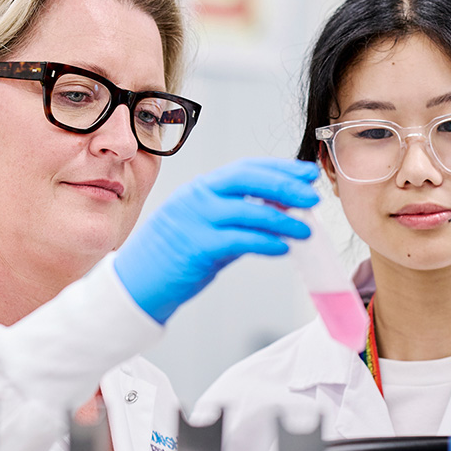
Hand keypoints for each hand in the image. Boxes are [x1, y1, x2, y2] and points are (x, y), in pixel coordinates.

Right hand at [114, 158, 318, 322]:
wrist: (137, 283)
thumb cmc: (174, 255)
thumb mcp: (204, 225)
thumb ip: (236, 216)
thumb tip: (280, 212)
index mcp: (200, 188)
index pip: (245, 168)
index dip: (279, 168)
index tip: (307, 173)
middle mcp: (196, 198)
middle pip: (247, 180)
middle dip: (285, 185)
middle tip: (313, 196)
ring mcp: (194, 221)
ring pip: (247, 211)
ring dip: (283, 219)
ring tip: (306, 229)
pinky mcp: (196, 248)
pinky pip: (239, 241)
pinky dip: (265, 242)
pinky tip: (284, 248)